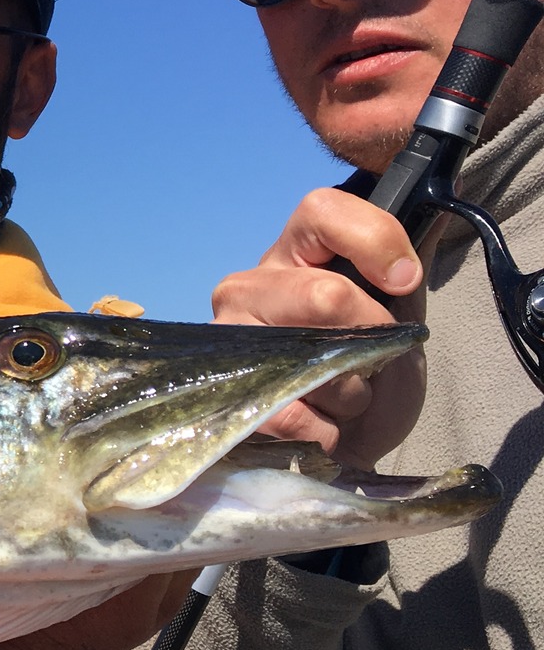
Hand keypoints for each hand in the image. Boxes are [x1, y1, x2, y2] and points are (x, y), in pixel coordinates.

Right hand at [212, 186, 426, 467]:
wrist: (354, 440)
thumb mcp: (403, 311)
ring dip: (349, 393)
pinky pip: (290, 412)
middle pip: (325, 295)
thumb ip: (405, 268)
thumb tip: (426, 228)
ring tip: (342, 397)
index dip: (376, 241)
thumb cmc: (376, 366)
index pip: (324, 210)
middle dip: (371, 342)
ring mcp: (227, 339)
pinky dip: (325, 430)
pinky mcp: (224, 395)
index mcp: (294, 251)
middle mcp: (248, 286)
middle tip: (372, 362)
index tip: (405, 284)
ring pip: (310, 359)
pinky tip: (323, 426)